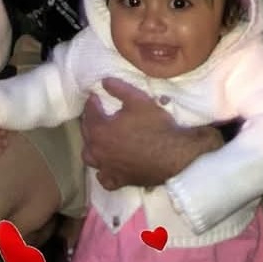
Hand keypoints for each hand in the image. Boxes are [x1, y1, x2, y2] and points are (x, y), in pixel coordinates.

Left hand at [80, 78, 223, 191]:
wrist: (175, 153)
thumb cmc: (156, 125)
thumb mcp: (139, 100)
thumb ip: (119, 89)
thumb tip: (104, 81)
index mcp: (100, 130)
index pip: (90, 112)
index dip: (92, 103)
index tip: (95, 97)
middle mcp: (98, 150)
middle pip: (87, 134)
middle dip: (90, 122)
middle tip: (97, 114)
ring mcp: (108, 167)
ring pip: (90, 157)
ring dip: (91, 147)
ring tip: (98, 139)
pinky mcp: (119, 180)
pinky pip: (104, 179)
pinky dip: (103, 172)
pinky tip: (106, 167)